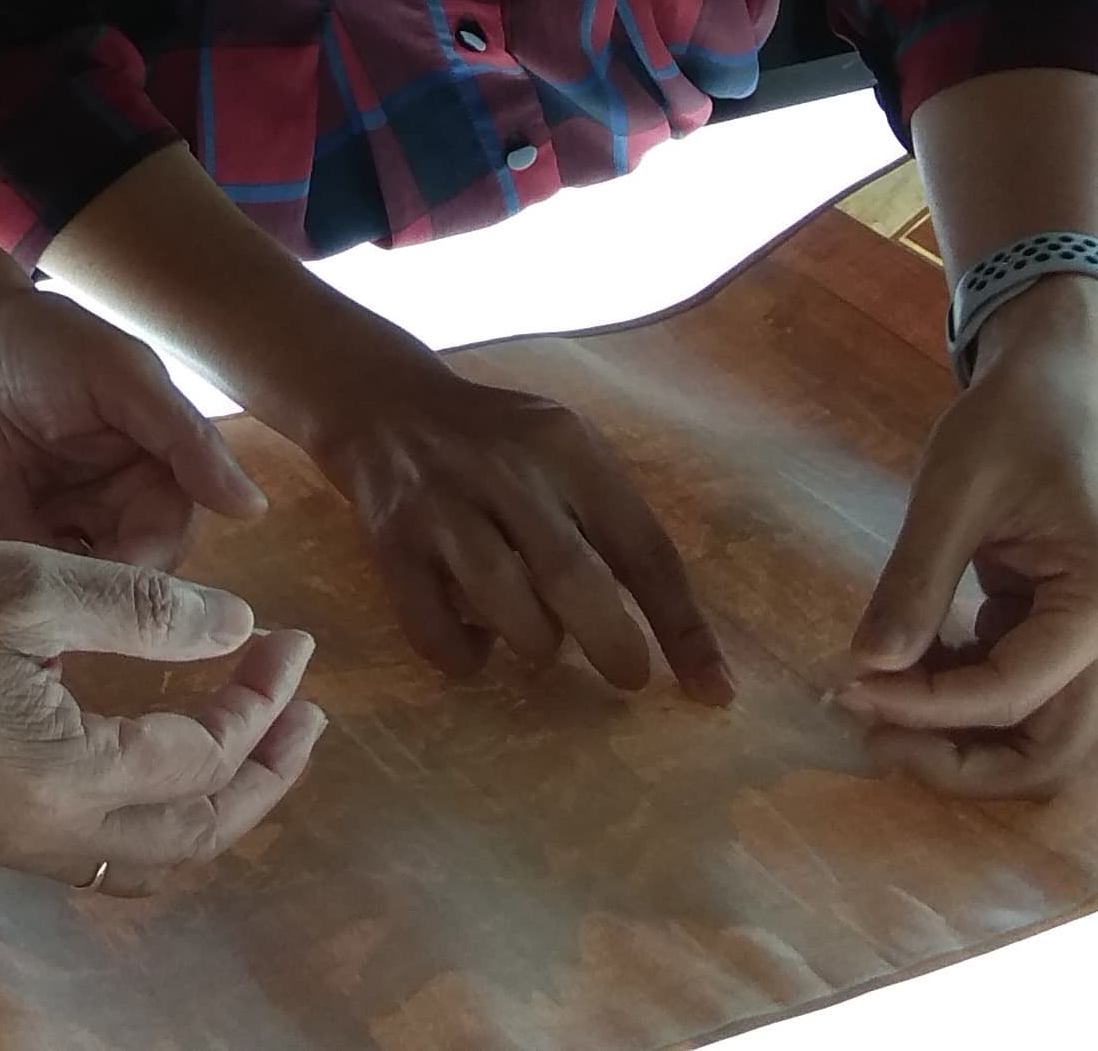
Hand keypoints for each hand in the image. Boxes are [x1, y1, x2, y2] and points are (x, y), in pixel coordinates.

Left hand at [0, 285, 267, 568]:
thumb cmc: (50, 340)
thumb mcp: (124, 378)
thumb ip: (187, 440)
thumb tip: (254, 506)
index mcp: (159, 469)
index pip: (167, 541)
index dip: (139, 562)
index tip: (103, 563)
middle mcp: (117, 503)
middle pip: (115, 574)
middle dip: (76, 561)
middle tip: (40, 519)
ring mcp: (62, 518)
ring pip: (61, 580)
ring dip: (29, 542)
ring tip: (4, 475)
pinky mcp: (11, 525)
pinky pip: (14, 566)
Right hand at [0, 543, 327, 892]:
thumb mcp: (31, 585)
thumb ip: (147, 608)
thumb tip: (240, 626)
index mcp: (66, 777)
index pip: (205, 755)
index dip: (262, 698)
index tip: (292, 640)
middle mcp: (43, 835)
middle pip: (196, 836)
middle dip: (265, 776)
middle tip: (304, 713)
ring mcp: (6, 844)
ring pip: (147, 858)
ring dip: (213, 804)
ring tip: (252, 740)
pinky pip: (95, 850)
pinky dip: (151, 814)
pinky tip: (153, 755)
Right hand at [313, 361, 732, 699]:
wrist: (384, 406)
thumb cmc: (498, 444)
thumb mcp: (562, 452)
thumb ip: (607, 520)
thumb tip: (669, 629)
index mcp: (566, 448)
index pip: (641, 545)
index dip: (683, 626)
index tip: (713, 690)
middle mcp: (505, 471)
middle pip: (571, 576)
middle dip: (611, 642)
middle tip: (626, 675)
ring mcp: (441, 506)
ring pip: (504, 604)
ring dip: (536, 643)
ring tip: (539, 644)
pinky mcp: (390, 543)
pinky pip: (433, 629)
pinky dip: (464, 656)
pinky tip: (477, 646)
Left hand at [833, 277, 1097, 796]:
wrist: (1055, 386)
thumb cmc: (1011, 424)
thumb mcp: (952, 493)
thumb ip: (914, 581)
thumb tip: (865, 666)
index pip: (1008, 694)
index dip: (922, 706)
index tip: (844, 685)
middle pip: (1046, 755)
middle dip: (956, 762)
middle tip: (867, 735)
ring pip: (1035, 739)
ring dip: (957, 739)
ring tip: (871, 702)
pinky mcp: (1070, 641)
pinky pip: (1020, 700)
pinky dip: (961, 700)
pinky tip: (903, 667)